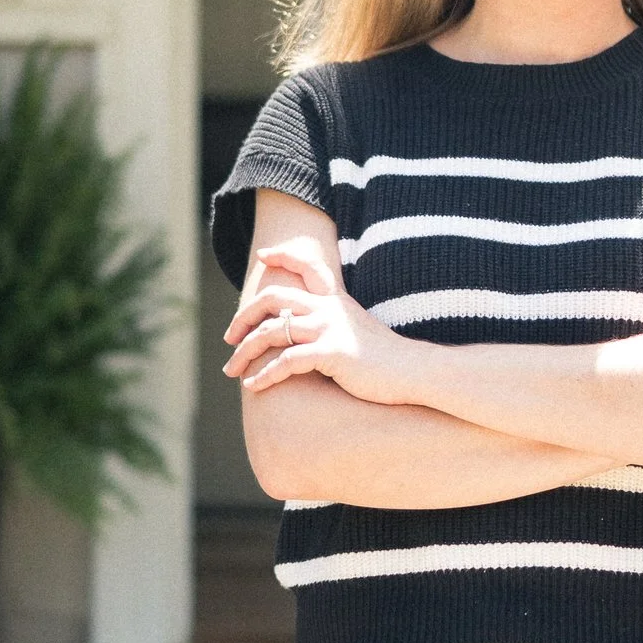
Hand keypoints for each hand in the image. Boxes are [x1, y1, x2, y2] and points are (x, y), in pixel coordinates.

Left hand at [224, 235, 407, 400]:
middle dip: (243, 317)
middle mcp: (328, 308)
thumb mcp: (358, 329)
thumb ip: (335, 322)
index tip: (263, 255)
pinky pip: (286, 362)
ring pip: (271, 332)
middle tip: (229, 337)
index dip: (283, 256)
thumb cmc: (385, 358)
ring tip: (232, 369)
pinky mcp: (331, 352)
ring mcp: (329, 328)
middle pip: (273, 298)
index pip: (306, 266)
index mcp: (336, 299)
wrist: (414, 371)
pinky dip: (264, 375)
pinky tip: (253, 387)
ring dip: (245, 352)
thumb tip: (310, 331)